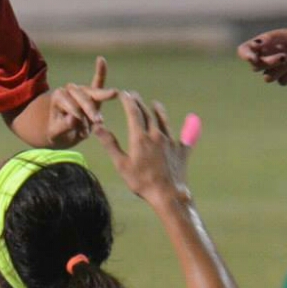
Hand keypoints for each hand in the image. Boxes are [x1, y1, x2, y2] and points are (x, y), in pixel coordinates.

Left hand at [43, 56, 118, 146]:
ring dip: (102, 96)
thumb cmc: (58, 134)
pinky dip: (100, 72)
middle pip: (81, 97)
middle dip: (90, 108)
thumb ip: (63, 126)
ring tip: (115, 94)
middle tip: (98, 121)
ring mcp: (80, 90)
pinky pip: (97, 82)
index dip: (76, 114)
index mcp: (58, 98)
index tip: (82, 129)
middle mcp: (68, 91)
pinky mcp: (90, 93)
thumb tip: (74, 118)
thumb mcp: (56, 135)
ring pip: (92, 92)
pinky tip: (101, 60)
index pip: (69, 104)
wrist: (60, 133)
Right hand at [96, 90, 190, 208]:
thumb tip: (97, 127)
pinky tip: (188, 122)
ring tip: (155, 103)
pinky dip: (184, 126)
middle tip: (133, 95)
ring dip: (158, 110)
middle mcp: (156, 135)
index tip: (123, 93)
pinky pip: (184, 135)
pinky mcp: (181, 150)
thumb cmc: (142, 182)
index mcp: (140, 138)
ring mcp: (170, 142)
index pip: (133, 112)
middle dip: (139, 102)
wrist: (168, 194)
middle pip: (147, 113)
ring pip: (164, 120)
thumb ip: (110, 144)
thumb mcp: (121, 165)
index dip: (127, 100)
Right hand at [237, 27, 286, 84]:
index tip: (252, 58)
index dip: (245, 55)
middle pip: (254, 66)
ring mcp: (275, 69)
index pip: (245, 50)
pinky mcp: (285, 78)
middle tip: (285, 56)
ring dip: (281, 69)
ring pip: (267, 77)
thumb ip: (271, 39)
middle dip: (269, 62)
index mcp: (264, 44)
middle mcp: (267, 57)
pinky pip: (281, 81)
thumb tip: (255, 44)